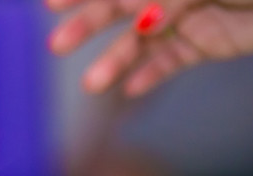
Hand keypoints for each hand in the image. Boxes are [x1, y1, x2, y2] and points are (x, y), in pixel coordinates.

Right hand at [46, 0, 252, 95]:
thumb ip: (169, 0)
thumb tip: (138, 22)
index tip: (49, 5)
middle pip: (119, 11)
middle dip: (87, 26)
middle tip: (57, 46)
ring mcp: (185, 19)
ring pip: (139, 44)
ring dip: (115, 61)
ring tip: (94, 84)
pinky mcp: (204, 45)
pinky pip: (168, 64)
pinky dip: (149, 76)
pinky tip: (131, 90)